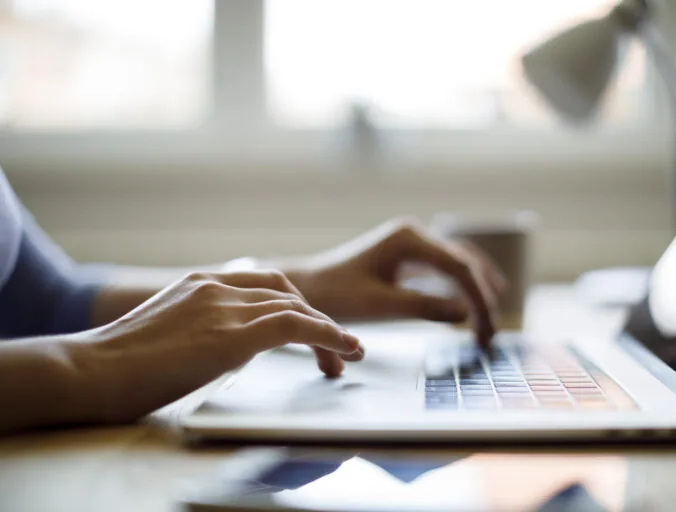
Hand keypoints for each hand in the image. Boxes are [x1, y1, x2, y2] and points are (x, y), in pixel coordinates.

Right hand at [72, 271, 362, 422]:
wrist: (86, 372)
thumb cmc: (116, 366)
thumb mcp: (167, 334)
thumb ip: (200, 329)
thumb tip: (224, 347)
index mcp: (200, 283)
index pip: (264, 285)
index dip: (295, 306)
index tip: (310, 331)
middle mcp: (215, 287)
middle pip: (285, 292)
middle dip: (315, 318)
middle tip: (334, 350)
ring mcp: (222, 307)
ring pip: (296, 307)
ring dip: (328, 332)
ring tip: (346, 356)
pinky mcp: (230, 335)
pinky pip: (295, 326)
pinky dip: (327, 335)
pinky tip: (344, 348)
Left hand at [285, 218, 505, 346]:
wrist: (308, 287)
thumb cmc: (336, 295)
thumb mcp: (380, 305)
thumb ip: (423, 308)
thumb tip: (465, 315)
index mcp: (408, 238)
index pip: (458, 268)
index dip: (479, 300)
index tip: (486, 331)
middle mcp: (414, 234)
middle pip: (464, 262)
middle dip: (483, 297)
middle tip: (492, 333)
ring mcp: (411, 243)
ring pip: (459, 262)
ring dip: (478, 289)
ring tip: (493, 319)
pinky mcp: (408, 256)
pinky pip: (446, 267)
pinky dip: (463, 286)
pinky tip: (475, 304)